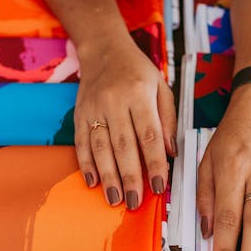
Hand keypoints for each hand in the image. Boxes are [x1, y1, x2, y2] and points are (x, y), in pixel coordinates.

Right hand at [73, 34, 176, 208]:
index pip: (149, 135)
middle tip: (134, 202)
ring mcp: (94, 108)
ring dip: (107, 176)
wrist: (103, 48)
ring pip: (100, 147)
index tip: (159, 186)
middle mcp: (115, 101)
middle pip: (123, 145)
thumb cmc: (137, 70)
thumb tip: (171, 153)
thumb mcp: (161, 87)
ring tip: (115, 199)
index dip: (154, 163)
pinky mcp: (79, 113)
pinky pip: (81, 142)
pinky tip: (92, 182)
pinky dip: (86, 164)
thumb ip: (168, 120)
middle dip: (130, 177)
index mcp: (140, 94)